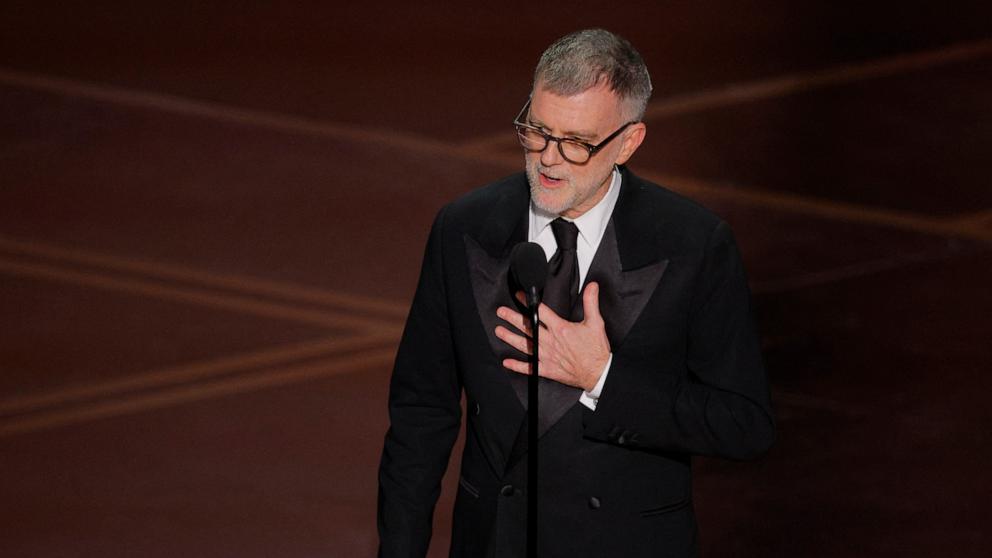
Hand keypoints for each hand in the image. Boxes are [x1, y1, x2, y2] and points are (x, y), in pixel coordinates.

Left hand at [494, 282, 610, 391]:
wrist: (598, 373)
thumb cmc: (596, 350)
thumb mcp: (596, 323)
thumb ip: (591, 302)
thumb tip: (592, 286)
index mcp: (560, 329)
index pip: (540, 311)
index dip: (529, 302)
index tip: (520, 295)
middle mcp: (550, 342)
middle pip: (527, 327)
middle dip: (512, 318)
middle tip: (501, 312)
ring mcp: (547, 356)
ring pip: (524, 345)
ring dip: (510, 337)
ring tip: (499, 331)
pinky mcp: (547, 369)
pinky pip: (530, 368)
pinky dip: (518, 366)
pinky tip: (507, 362)